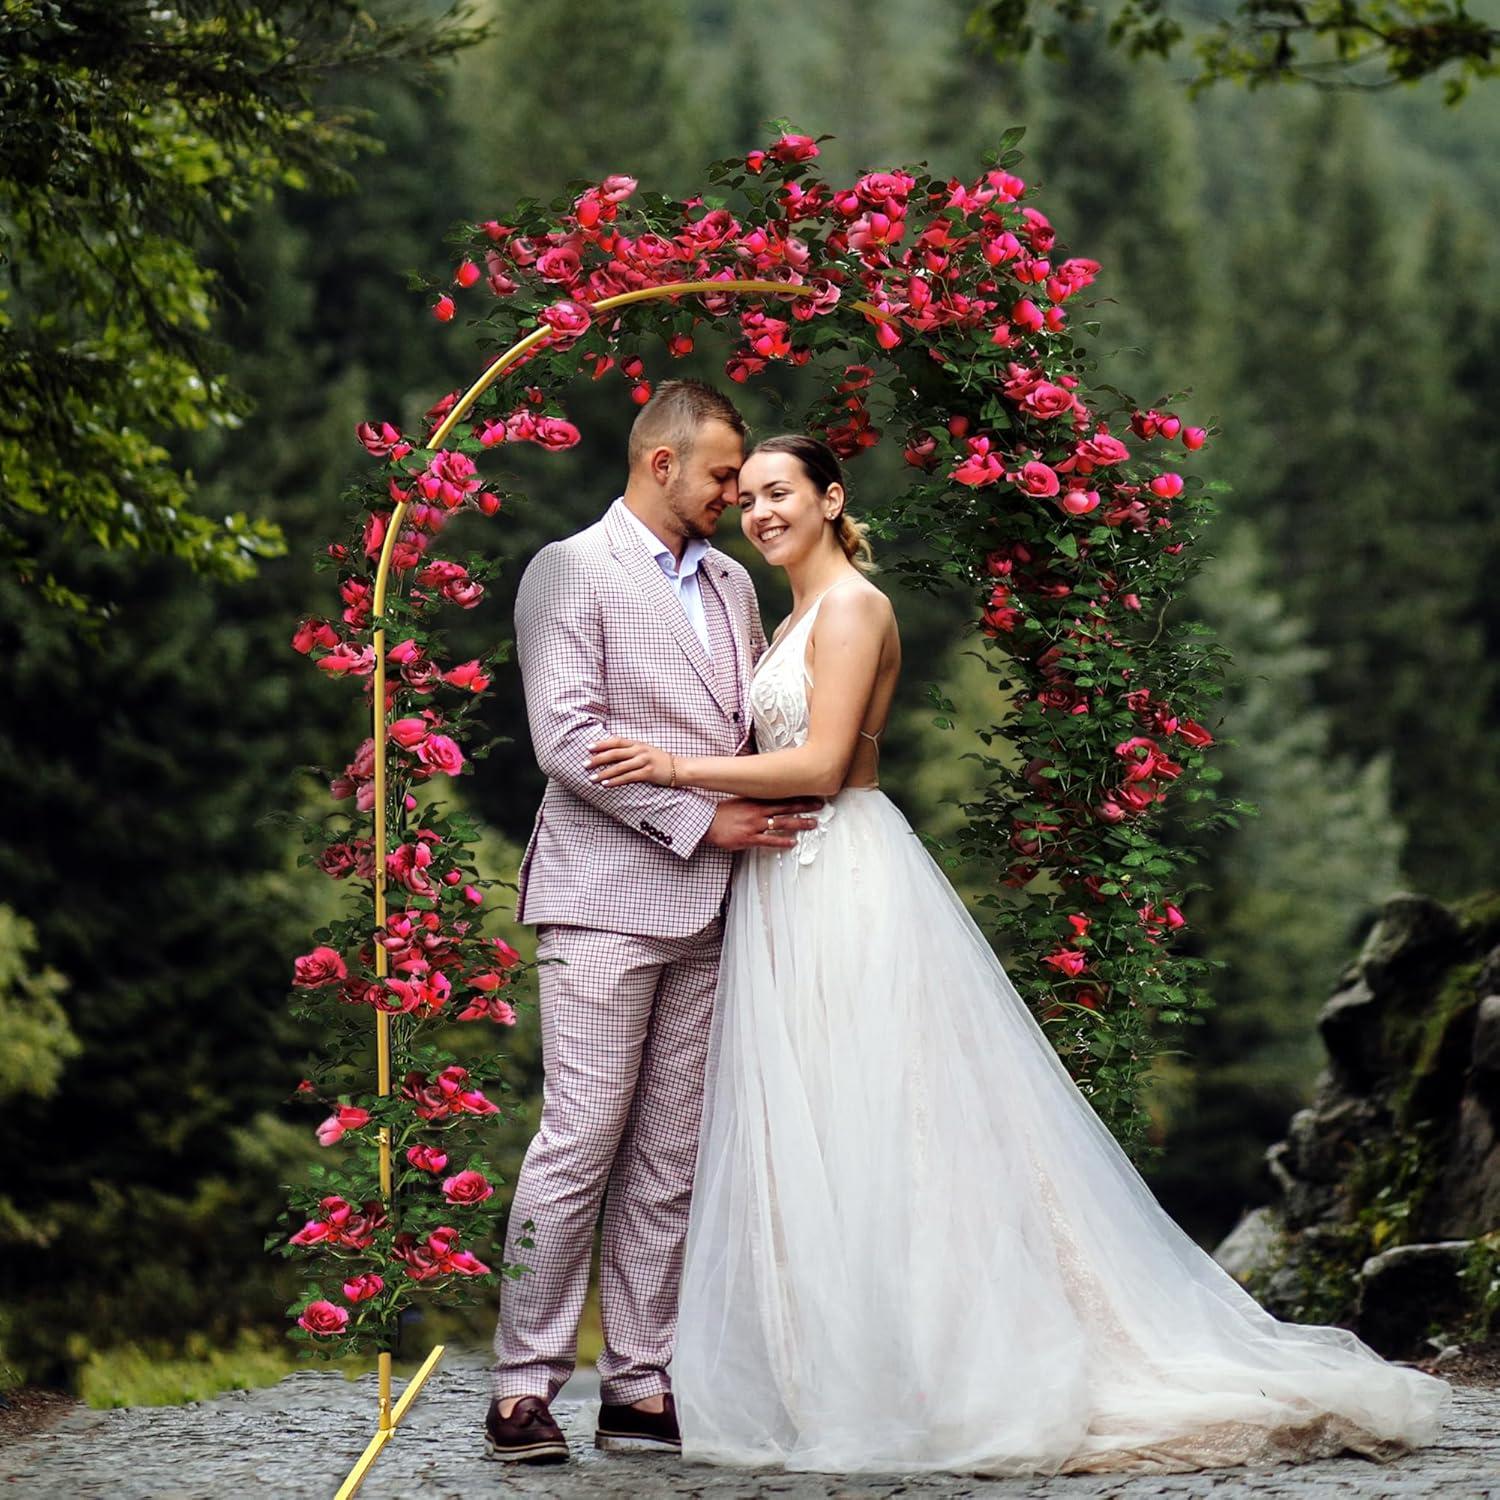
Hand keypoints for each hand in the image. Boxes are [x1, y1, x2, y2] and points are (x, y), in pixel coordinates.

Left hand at [588, 736, 673, 786]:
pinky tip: (606, 784)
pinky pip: (628, 777)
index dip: (601, 744)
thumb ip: (630, 751)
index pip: (616, 741)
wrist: (678, 768)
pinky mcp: (648, 773)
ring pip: (619, 767)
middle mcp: (639, 751)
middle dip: (598, 759)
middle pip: (614, 753)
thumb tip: (611, 753)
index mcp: (637, 744)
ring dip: (604, 773)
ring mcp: (644, 761)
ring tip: (592, 778)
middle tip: (585, 764)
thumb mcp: (645, 751)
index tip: (588, 748)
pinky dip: (616, 781)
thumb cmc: (659, 760)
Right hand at [704, 797, 823, 851]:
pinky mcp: (749, 838)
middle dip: (805, 805)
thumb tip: (766, 801)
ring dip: (799, 823)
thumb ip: (754, 801)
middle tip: (819, 805)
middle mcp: (757, 811)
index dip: (796, 794)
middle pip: (786, 806)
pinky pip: (769, 840)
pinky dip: (782, 841)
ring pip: (782, 822)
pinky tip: (793, 842)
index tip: (809, 791)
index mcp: (755, 800)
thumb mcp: (739, 801)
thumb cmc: (720, 813)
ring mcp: (754, 824)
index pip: (780, 795)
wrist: (705, 822)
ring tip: (812, 823)